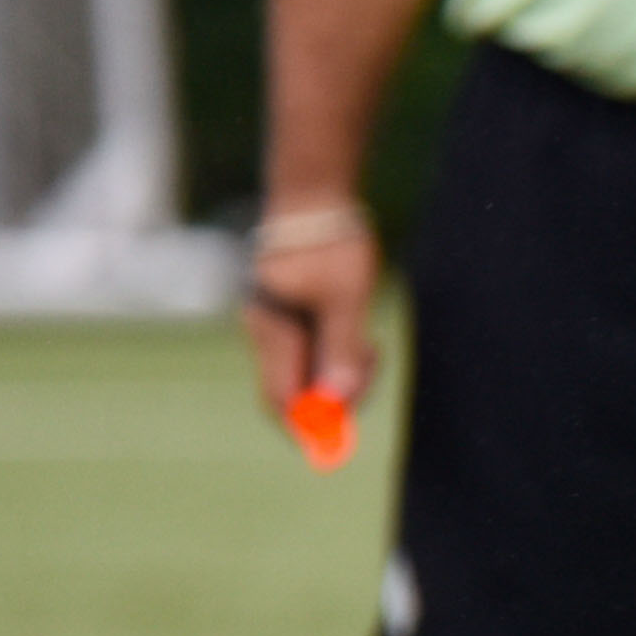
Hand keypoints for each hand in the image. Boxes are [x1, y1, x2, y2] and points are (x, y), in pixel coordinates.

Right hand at [240, 206, 376, 434]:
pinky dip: (338, 353)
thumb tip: (336, 398)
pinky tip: (359, 335)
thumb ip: (341, 347)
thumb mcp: (346, 296)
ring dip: (342, 371)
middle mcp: (263, 330)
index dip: (309, 425)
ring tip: (370, 345)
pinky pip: (311, 350)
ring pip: (307, 370)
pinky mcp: (286, 313)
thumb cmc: (330, 241)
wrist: (315, 195)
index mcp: (270, 329)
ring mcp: (273, 322)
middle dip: (336, 394)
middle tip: (372, 370)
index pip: (281, 398)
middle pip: (295, 389)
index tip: (339, 440)